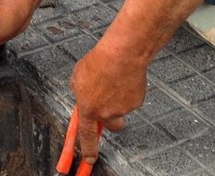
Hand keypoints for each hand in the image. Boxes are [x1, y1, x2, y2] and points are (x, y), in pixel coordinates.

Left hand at [69, 40, 148, 164]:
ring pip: (120, 108)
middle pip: (110, 125)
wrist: (123, 54)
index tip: (89, 159)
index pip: (87, 135)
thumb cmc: (100, 61)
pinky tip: (125, 78)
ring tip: (115, 78)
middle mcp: (106, 113)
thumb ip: (79, 89)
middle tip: (109, 104)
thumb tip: (81, 92)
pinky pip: (131, 99)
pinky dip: (129, 91)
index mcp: (88, 108)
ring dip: (118, 98)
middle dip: (110, 119)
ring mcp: (122, 109)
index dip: (88, 149)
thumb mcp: (78, 75)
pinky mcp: (136, 102)